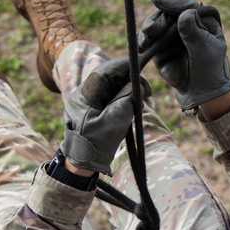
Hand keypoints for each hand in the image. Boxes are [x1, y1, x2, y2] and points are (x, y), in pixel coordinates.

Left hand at [61, 56, 149, 174]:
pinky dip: (122, 98)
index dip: (122, 65)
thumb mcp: (115, 121)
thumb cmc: (97, 145)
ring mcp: (86, 103)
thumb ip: (127, 99)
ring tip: (143, 100)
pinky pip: (108, 97)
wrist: (82, 165)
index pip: (104, 72)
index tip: (139, 63)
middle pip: (108, 78)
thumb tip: (139, 85)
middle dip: (128, 80)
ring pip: (109, 88)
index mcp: (84, 95)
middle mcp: (83, 95)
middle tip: (147, 91)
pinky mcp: (91, 110)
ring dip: (127, 90)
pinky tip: (133, 105)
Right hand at [138, 0, 229, 109]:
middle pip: (167, 13)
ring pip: (155, 25)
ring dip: (148, 30)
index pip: (186, 5)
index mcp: (202, 20)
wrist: (202, 94)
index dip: (171, 1)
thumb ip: (193, 32)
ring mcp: (171, 36)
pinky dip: (143, 41)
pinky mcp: (160, 48)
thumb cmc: (210, 70)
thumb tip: (185, 12)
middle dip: (156, 19)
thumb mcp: (205, 50)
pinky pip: (148, 40)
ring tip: (146, 40)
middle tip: (150, 30)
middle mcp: (185, 25)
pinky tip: (142, 46)